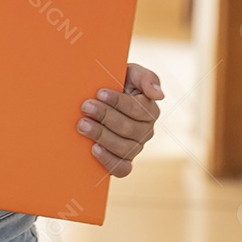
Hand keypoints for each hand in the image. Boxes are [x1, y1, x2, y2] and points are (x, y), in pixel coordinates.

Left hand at [77, 62, 163, 177]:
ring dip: (101, 136)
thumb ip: (147, 78)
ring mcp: (135, 148)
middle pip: (128, 128)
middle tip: (85, 106)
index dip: (118, 101)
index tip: (100, 93)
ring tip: (82, 125)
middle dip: (105, 116)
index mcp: (149, 110)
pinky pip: (121, 169)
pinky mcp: (124, 161)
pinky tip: (93, 149)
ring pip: (123, 148)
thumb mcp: (131, 72)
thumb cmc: (117, 81)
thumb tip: (159, 96)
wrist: (97, 96)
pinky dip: (108, 161)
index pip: (137, 109)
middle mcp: (146, 131)